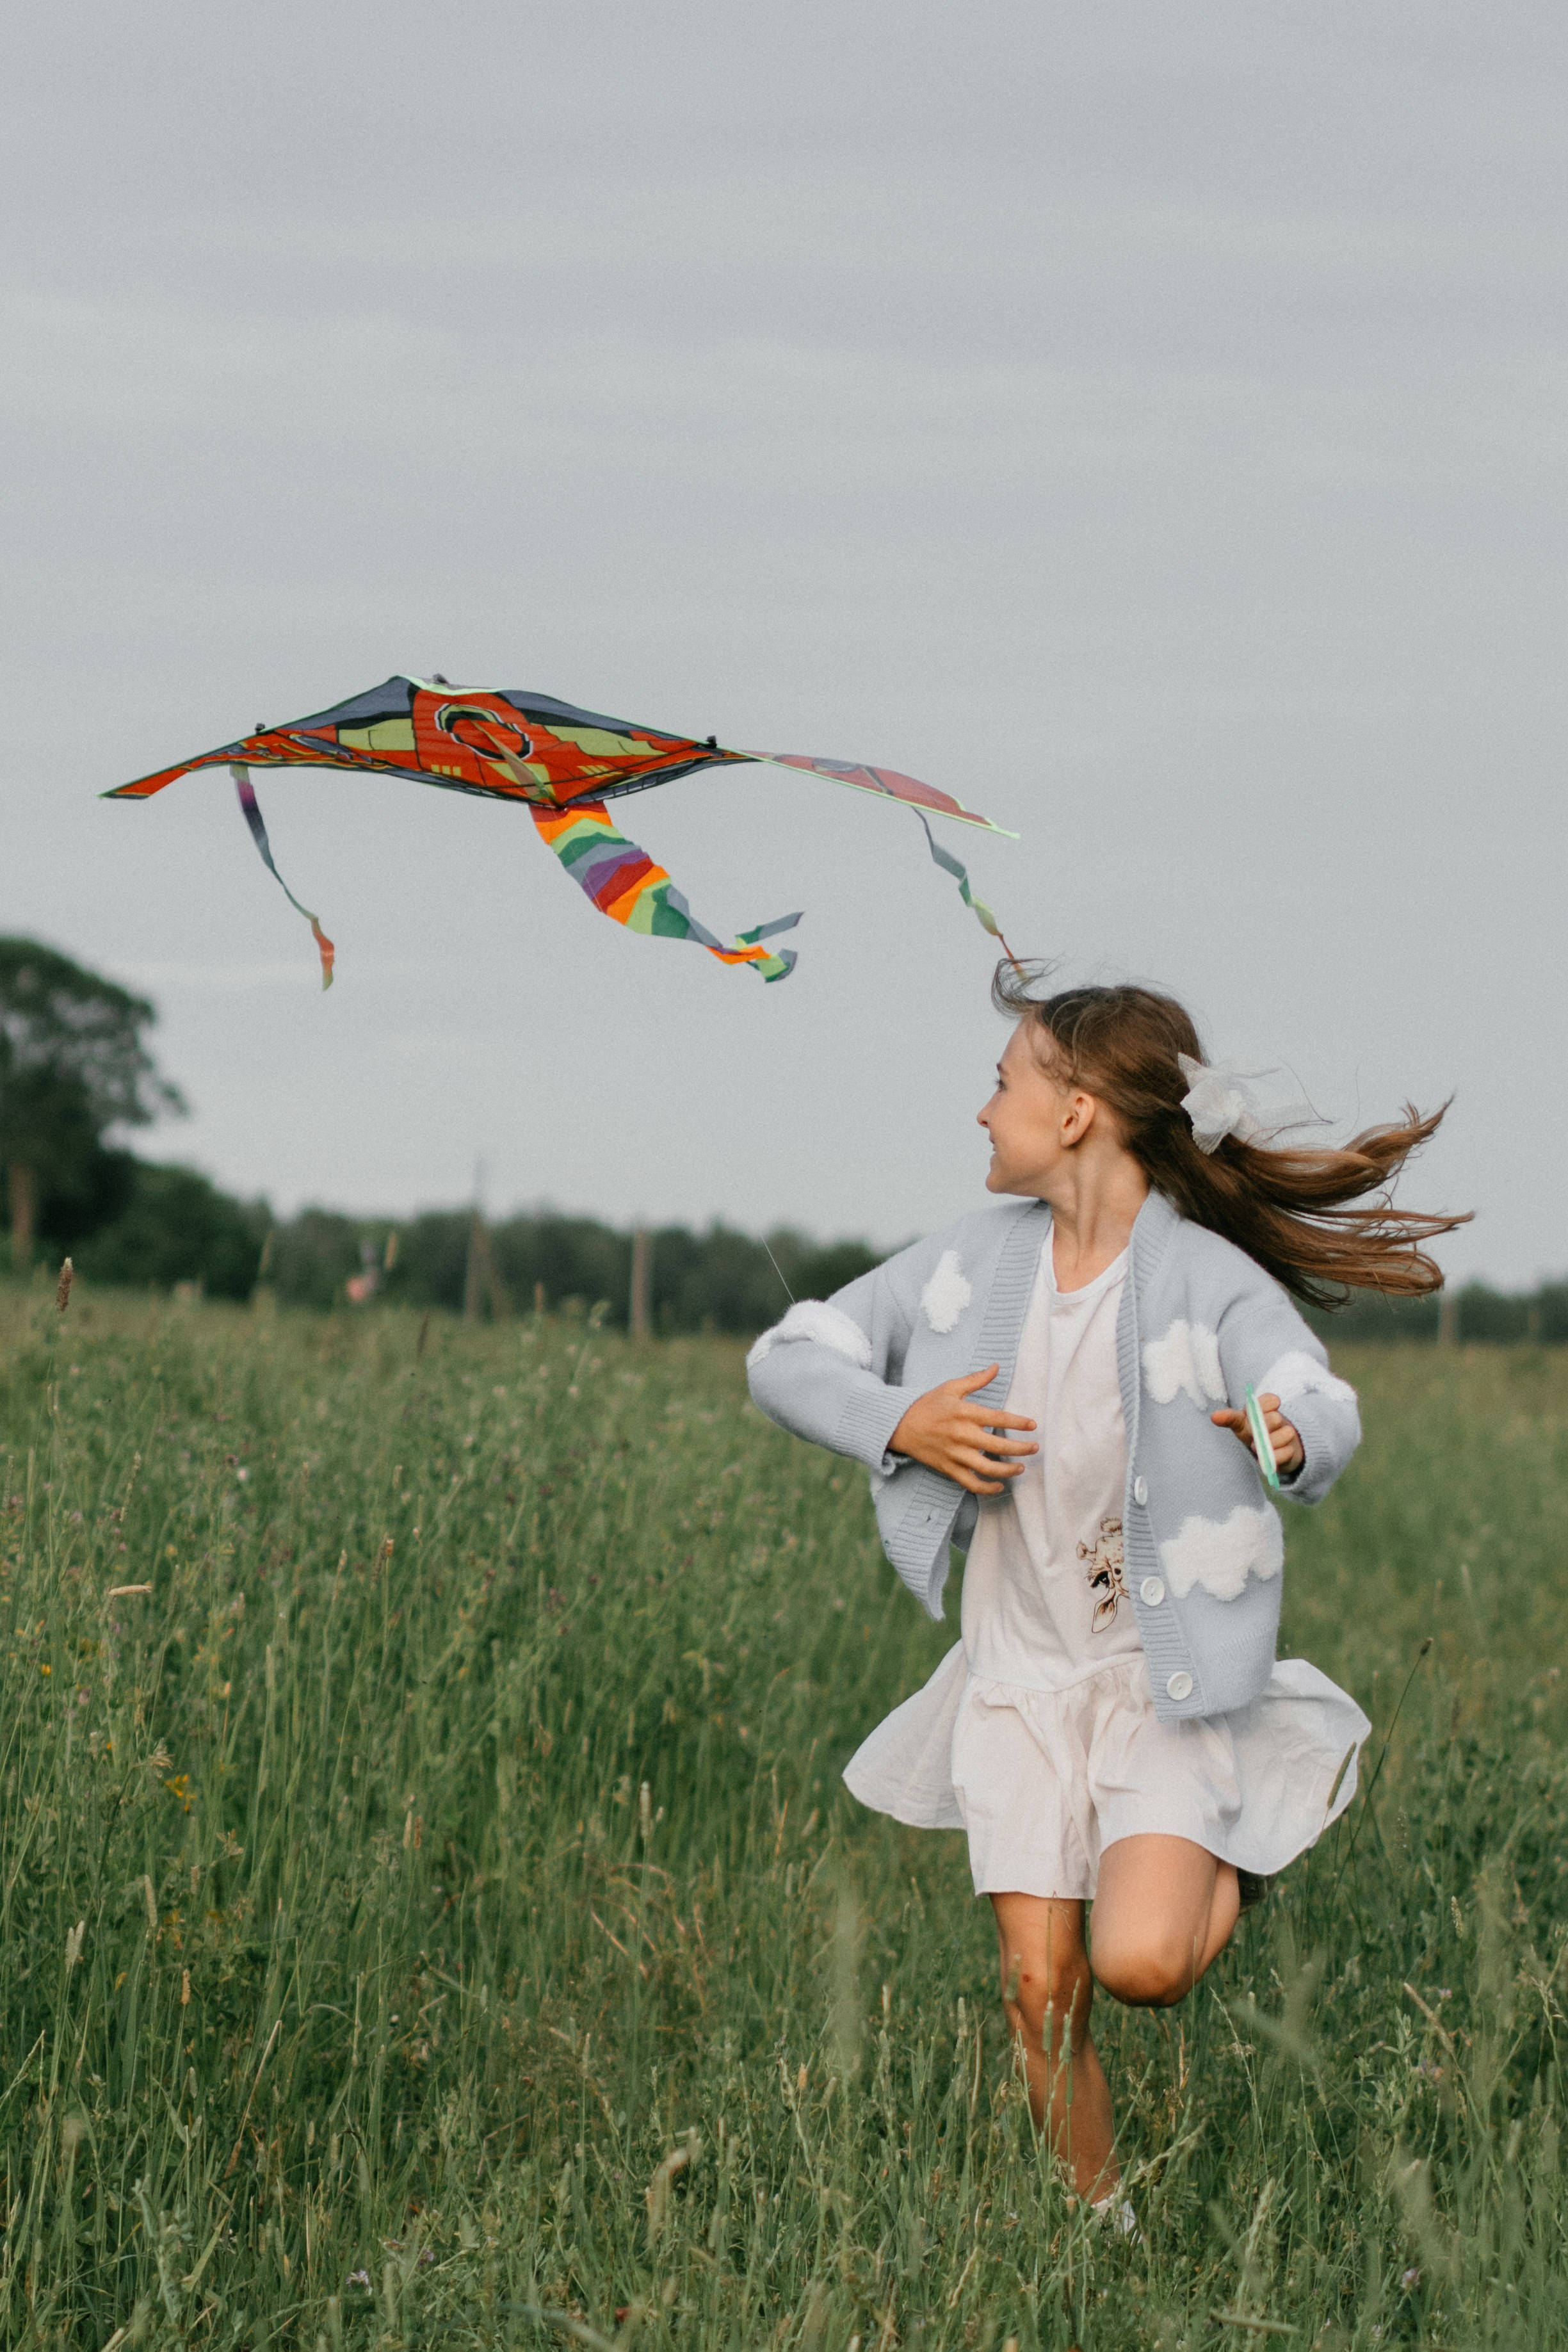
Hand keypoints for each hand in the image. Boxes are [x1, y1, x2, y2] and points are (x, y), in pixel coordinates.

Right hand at [888, 1365, 1038, 1495]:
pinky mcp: (948, 1468)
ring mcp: (955, 1454)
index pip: (998, 1419)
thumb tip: (996, 1367)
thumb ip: (975, 1379)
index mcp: (964, 1413)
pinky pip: (970, 1483)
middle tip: (1035, 1448)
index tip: (1033, 1425)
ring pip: (987, 1468)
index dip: (1018, 1423)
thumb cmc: (927, 1405)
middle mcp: (962, 1435)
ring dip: (1008, 1470)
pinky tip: (999, 1486)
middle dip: (1021, 1449)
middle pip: (998, 1446)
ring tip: (1021, 1468)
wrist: (899, 1425)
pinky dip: (986, 1488)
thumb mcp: (951, 1388)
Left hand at [1210, 1392, 1303, 1475]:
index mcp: (1265, 1408)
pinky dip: (1276, 1457)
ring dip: (1270, 1444)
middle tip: (1253, 1439)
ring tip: (1259, 1448)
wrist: (1270, 1452)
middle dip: (1264, 1428)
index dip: (1266, 1404)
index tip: (1268, 1407)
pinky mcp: (1292, 1451)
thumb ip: (1229, 1418)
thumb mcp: (1239, 1424)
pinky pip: (1287, 1452)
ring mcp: (1288, 1434)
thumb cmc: (1251, 1433)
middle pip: (1276, 1418)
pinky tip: (1269, 1458)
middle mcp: (1278, 1419)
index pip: (1270, 1399)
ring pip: (1286, 1434)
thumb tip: (1214, 1416)